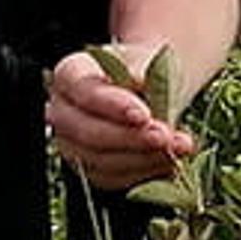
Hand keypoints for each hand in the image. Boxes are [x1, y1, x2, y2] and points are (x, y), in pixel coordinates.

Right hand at [45, 46, 194, 193]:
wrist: (148, 90)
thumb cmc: (143, 71)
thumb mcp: (146, 61)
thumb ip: (144, 72)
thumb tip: (141, 81)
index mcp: (69, 75)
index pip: (84, 91)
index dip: (113, 105)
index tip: (143, 114)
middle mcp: (62, 112)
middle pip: (88, 132)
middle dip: (131, 138)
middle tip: (164, 137)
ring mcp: (72, 145)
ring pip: (101, 161)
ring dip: (144, 158)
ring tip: (178, 148)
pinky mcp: (91, 169)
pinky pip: (114, 178)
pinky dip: (145, 172)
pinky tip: (171, 161)